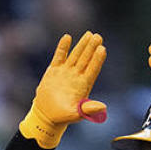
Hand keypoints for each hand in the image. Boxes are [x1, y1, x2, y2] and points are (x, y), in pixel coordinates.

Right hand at [19, 31, 107, 147]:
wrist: (47, 114)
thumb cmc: (63, 116)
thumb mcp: (77, 114)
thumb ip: (89, 110)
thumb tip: (103, 108)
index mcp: (84, 85)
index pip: (92, 69)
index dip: (97, 60)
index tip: (102, 49)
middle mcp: (76, 76)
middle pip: (86, 59)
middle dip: (92, 48)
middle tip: (98, 36)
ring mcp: (66, 71)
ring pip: (75, 55)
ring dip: (82, 45)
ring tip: (89, 34)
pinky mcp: (54, 70)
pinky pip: (59, 56)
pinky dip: (62, 47)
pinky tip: (67, 37)